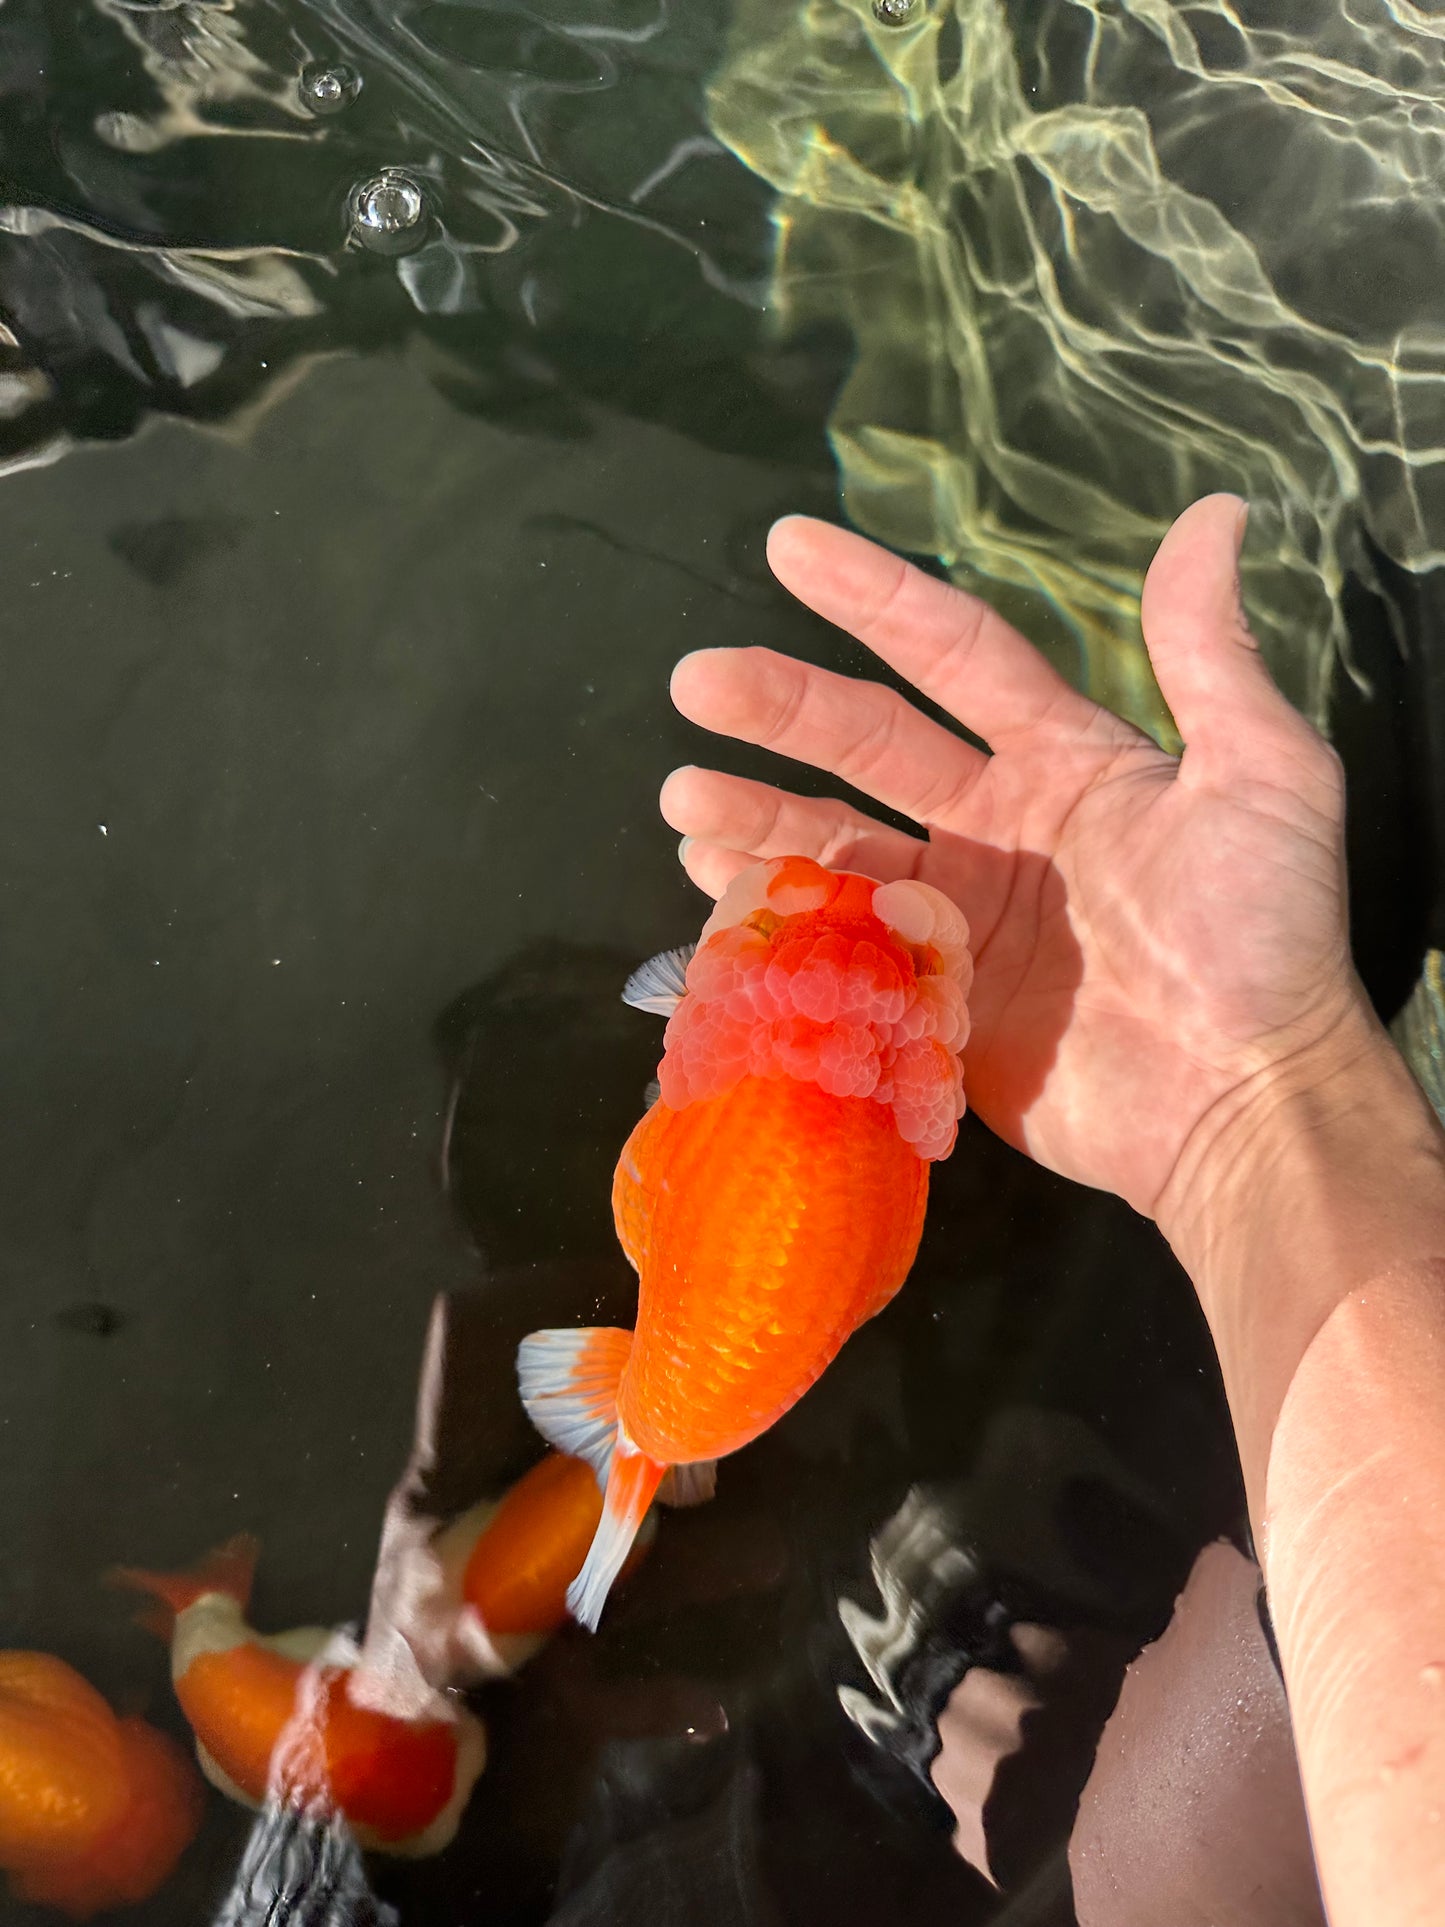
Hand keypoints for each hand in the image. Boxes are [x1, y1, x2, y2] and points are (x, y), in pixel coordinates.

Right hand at [661, 496, 1365, 1216]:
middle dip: (781, 707)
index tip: (790, 547)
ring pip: (834, 844)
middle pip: (868, 744)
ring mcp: (958, 915)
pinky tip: (713, 880)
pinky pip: (835, 942)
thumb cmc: (1263, 935)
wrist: (1239, 1101)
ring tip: (682, 796)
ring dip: (755, 813)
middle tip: (697, 680)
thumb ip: (1210, 653)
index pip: (953, 656)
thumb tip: (1219, 514)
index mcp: (1064, 762)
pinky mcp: (931, 998)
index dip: (874, 599)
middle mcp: (998, 826)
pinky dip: (772, 910)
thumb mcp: (1264, 775)